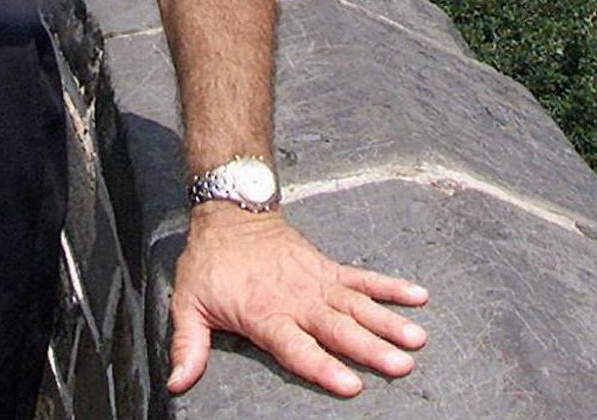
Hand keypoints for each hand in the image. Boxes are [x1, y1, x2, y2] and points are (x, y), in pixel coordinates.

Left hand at [167, 206, 427, 397]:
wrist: (232, 212)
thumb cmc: (210, 265)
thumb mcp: (188, 303)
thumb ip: (187, 346)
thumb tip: (177, 383)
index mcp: (265, 314)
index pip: (298, 347)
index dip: (324, 367)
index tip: (352, 385)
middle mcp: (298, 299)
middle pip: (339, 329)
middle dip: (372, 348)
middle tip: (403, 364)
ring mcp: (318, 281)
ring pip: (359, 306)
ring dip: (389, 322)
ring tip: (418, 338)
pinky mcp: (329, 268)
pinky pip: (365, 279)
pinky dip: (391, 287)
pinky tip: (419, 297)